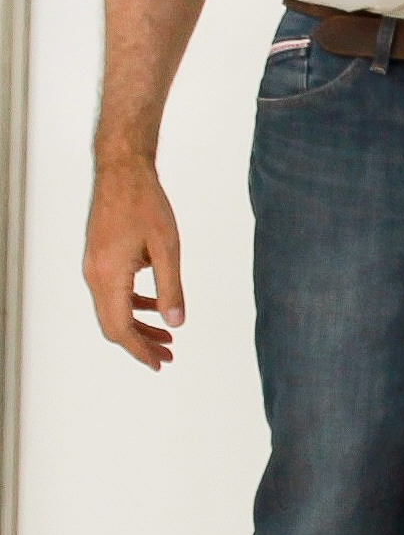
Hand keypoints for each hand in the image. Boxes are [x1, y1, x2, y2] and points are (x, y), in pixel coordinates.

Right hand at [84, 155, 184, 369]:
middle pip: (113, 324)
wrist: (122, 172)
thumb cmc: (144, 203)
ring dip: (138, 326)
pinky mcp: (99, 259)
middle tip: (167, 356)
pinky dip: (133, 305)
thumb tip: (177, 322)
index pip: (120, 327)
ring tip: (166, 337)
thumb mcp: (167, 247)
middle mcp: (95, 275)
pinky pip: (114, 292)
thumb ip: (171, 287)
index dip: (140, 349)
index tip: (159, 363)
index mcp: (109, 276)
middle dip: (140, 343)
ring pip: (113, 309)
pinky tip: (155, 305)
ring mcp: (94, 267)